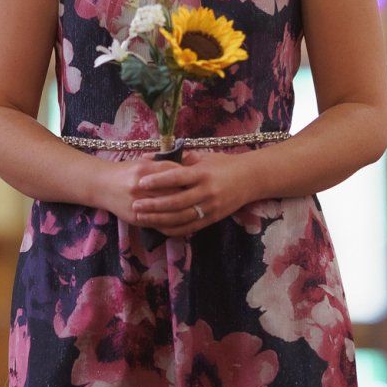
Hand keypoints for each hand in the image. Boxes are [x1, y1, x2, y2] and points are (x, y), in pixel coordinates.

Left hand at [125, 150, 257, 236]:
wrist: (251, 179)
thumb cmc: (223, 164)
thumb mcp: (203, 157)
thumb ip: (178, 159)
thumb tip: (151, 157)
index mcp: (203, 173)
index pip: (177, 177)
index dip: (158, 181)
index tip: (141, 182)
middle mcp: (207, 191)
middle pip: (176, 201)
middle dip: (154, 205)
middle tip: (135, 205)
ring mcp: (210, 207)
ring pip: (181, 217)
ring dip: (159, 219)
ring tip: (141, 218)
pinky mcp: (212, 219)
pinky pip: (189, 227)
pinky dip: (172, 229)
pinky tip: (158, 228)